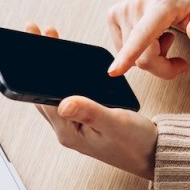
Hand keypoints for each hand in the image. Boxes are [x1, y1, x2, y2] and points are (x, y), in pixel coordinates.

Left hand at [27, 24, 158, 180]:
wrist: (154, 155)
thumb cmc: (138, 143)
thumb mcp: (115, 123)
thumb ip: (90, 112)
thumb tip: (63, 102)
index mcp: (68, 132)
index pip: (43, 96)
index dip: (37, 67)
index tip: (35, 40)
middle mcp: (67, 130)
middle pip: (43, 92)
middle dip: (39, 62)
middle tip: (36, 33)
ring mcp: (74, 126)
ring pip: (54, 93)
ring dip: (50, 69)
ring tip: (50, 41)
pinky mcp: (84, 122)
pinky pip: (68, 96)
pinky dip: (65, 77)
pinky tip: (66, 64)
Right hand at [106, 0, 189, 79]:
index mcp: (161, 6)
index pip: (143, 34)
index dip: (129, 54)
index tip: (114, 71)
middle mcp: (137, 5)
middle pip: (142, 58)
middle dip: (161, 66)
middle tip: (179, 61)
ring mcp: (122, 10)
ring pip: (133, 59)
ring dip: (151, 57)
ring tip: (163, 37)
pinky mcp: (112, 15)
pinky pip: (123, 51)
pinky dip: (138, 51)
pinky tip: (150, 36)